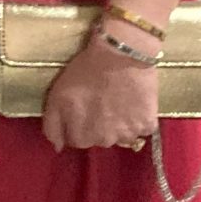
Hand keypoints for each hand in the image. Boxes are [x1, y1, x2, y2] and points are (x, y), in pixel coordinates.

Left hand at [41, 34, 157, 152]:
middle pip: (100, 139)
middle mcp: (105, 141)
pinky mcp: (147, 124)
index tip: (83, 106)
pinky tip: (135, 103)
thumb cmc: (85, 73)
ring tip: (119, 100)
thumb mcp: (56, 98)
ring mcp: (128, 135)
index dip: (79, 123)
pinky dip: (139, 119)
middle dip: (98, 125)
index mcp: (82, 137)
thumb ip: (53, 127)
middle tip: (102, 101)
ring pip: (122, 136)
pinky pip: (142, 129)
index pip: (77, 141)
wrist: (121, 54)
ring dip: (119, 124)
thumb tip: (58, 148)